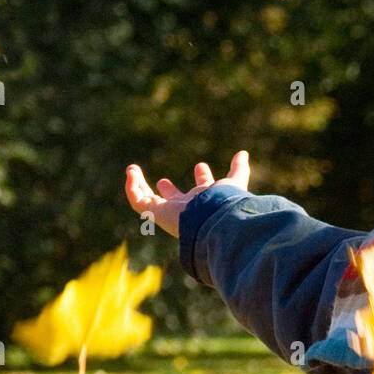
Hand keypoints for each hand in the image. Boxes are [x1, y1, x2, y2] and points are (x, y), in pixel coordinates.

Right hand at [124, 150, 250, 237]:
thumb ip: (239, 169)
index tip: (201, 166)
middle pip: (175, 200)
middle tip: (163, 181)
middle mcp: (187, 207)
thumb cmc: (224, 202)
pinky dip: (132, 187)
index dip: (203, 177)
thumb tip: (243, 153)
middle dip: (169, 191)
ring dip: (141, 185)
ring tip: (132, 170)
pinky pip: (138, 201)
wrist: (213, 220)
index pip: (203, 188)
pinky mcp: (156, 212)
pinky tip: (130, 172)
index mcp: (206, 199)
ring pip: (151, 201)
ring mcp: (170, 211)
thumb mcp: (234, 181)